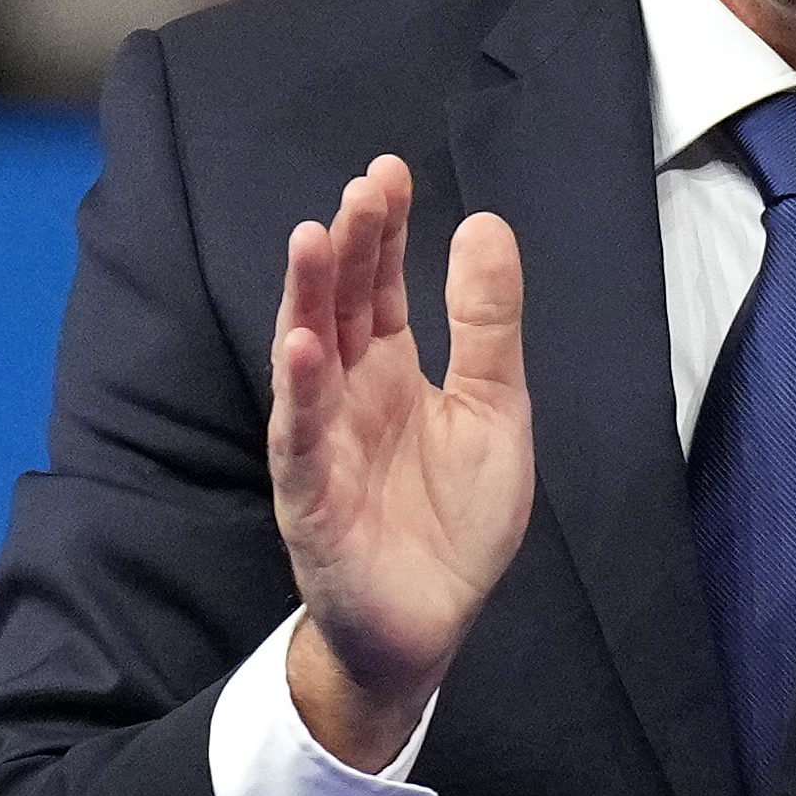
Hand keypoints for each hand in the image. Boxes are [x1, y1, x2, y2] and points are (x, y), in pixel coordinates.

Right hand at [270, 158, 531, 769]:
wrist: (431, 623)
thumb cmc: (455, 520)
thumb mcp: (496, 410)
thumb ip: (487, 325)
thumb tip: (485, 225)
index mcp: (390, 369)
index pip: (377, 283)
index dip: (382, 230)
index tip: (388, 171)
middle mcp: (346, 395)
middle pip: (337, 306)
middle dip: (344, 247)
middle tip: (360, 191)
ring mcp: (321, 444)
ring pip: (305, 360)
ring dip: (305, 300)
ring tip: (312, 239)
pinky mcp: (310, 500)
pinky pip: (299, 440)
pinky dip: (300, 392)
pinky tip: (303, 346)